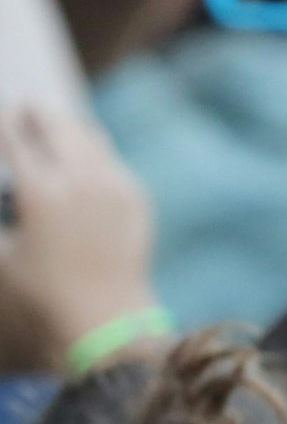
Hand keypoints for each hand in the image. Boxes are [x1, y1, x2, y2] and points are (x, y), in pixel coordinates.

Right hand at [0, 106, 155, 351]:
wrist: (105, 314)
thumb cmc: (40, 291)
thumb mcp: (1, 251)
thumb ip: (2, 208)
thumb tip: (11, 190)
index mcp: (41, 191)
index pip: (15, 139)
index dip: (3, 124)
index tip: (2, 117)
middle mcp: (81, 179)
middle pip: (57, 125)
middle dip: (38, 115)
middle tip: (28, 109)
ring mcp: (115, 185)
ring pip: (89, 137)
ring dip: (68, 129)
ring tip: (55, 125)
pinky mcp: (136, 196)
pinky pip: (111, 161)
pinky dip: (93, 153)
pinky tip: (84, 156)